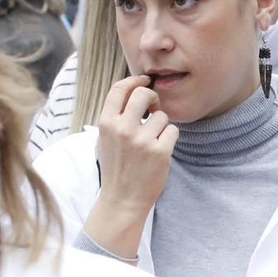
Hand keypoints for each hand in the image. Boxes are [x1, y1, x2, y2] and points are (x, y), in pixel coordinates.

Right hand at [86, 74, 176, 256]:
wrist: (122, 197)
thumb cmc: (116, 165)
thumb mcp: (105, 137)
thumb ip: (115, 115)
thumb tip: (134, 90)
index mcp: (106, 122)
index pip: (120, 88)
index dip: (135, 80)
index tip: (144, 79)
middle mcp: (122, 128)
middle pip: (143, 94)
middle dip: (152, 97)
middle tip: (154, 107)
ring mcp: (142, 140)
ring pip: (161, 115)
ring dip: (161, 124)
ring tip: (153, 138)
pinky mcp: (160, 152)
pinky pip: (172, 131)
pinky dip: (169, 138)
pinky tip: (161, 148)